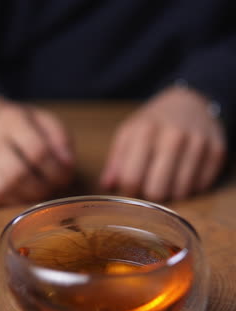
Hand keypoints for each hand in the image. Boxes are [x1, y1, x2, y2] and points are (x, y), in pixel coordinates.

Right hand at [0, 94, 73, 206]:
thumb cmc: (21, 125)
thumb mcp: (44, 121)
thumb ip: (60, 139)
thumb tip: (67, 163)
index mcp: (9, 118)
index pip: (37, 151)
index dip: (56, 170)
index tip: (65, 177)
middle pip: (17, 173)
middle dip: (41, 187)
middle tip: (51, 188)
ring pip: (1, 188)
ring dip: (25, 197)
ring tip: (36, 192)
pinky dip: (8, 201)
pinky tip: (19, 194)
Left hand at [100, 87, 226, 200]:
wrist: (191, 102)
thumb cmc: (154, 123)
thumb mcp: (129, 133)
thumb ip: (116, 161)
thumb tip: (107, 185)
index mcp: (145, 130)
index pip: (131, 178)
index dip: (129, 189)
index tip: (132, 186)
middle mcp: (173, 136)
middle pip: (157, 191)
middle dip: (151, 194)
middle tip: (151, 185)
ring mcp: (198, 143)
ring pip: (181, 192)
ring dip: (172, 192)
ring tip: (168, 178)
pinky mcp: (217, 151)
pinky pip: (201, 187)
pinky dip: (192, 186)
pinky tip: (185, 173)